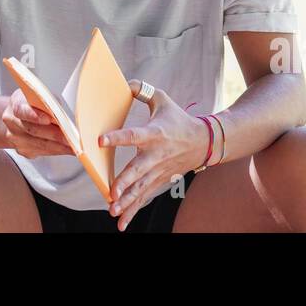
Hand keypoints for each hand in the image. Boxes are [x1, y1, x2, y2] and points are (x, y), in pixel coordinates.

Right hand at [1, 89, 73, 157]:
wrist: (17, 116)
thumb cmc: (33, 104)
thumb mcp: (41, 96)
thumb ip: (49, 103)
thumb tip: (62, 116)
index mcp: (16, 104)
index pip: (22, 110)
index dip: (34, 115)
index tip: (48, 119)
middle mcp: (12, 122)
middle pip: (34, 130)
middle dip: (55, 135)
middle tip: (70, 138)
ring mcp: (16, 139)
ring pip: (39, 144)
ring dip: (59, 146)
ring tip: (74, 146)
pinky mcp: (23, 151)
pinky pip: (42, 152)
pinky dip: (57, 151)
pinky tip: (67, 149)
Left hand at [98, 80, 209, 230]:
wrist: (204, 142)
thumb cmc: (179, 119)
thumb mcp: (162, 100)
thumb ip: (142, 90)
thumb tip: (125, 83)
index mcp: (154, 133)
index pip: (134, 135)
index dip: (118, 137)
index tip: (101, 140)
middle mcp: (156, 154)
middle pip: (138, 170)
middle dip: (125, 182)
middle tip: (112, 192)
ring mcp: (158, 171)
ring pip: (141, 188)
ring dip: (127, 201)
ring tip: (113, 210)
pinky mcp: (159, 181)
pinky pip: (145, 197)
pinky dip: (133, 211)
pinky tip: (121, 223)